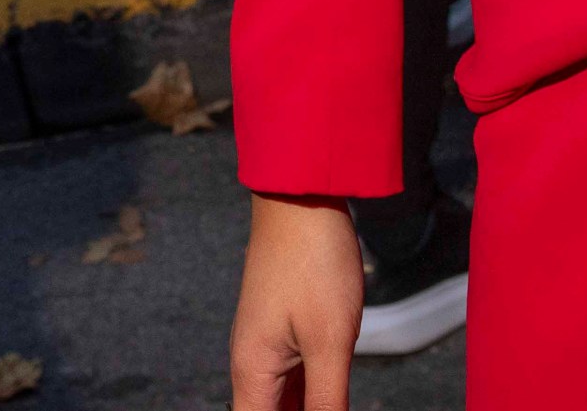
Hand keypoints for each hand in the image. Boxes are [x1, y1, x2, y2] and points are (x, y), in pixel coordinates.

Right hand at [230, 194, 361, 410]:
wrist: (302, 196)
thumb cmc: (313, 264)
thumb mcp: (330, 342)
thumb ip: (328, 403)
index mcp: (251, 373)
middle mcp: (251, 365)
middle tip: (334, 406)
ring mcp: (268, 347)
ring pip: (282, 405)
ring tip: (335, 404)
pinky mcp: (286, 332)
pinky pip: (294, 384)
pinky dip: (312, 401)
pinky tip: (334, 401)